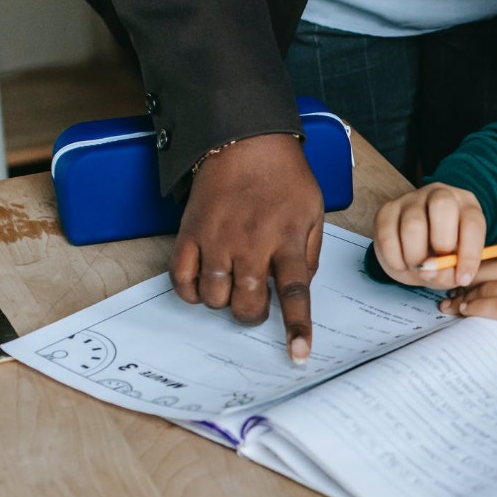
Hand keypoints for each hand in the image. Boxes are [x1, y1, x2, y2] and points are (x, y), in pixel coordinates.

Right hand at [171, 133, 323, 361]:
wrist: (244, 141)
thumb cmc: (284, 178)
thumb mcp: (314, 213)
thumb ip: (310, 253)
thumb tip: (300, 288)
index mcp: (287, 240)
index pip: (295, 293)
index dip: (297, 327)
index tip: (298, 355)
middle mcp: (251, 243)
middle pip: (248, 303)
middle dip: (252, 315)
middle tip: (255, 303)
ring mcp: (216, 239)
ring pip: (214, 297)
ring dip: (224, 302)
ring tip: (232, 284)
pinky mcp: (189, 233)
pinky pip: (182, 279)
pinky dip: (192, 291)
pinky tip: (204, 283)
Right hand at [372, 183, 487, 290]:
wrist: (414, 251)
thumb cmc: (442, 257)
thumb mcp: (452, 268)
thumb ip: (448, 273)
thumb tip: (429, 271)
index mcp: (467, 206)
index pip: (472, 223)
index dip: (470, 254)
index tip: (463, 279)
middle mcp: (440, 195)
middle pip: (442, 205)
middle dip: (442, 242)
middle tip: (437, 264)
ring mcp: (411, 199)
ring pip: (412, 223)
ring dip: (415, 256)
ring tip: (416, 267)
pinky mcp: (387, 209)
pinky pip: (388, 234)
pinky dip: (394, 257)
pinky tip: (401, 264)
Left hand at [446, 246, 496, 344]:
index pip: (492, 256)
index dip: (468, 266)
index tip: (453, 274)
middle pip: (483, 270)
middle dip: (458, 281)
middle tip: (442, 290)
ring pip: (486, 289)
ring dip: (463, 298)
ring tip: (449, 307)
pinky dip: (477, 308)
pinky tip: (466, 312)